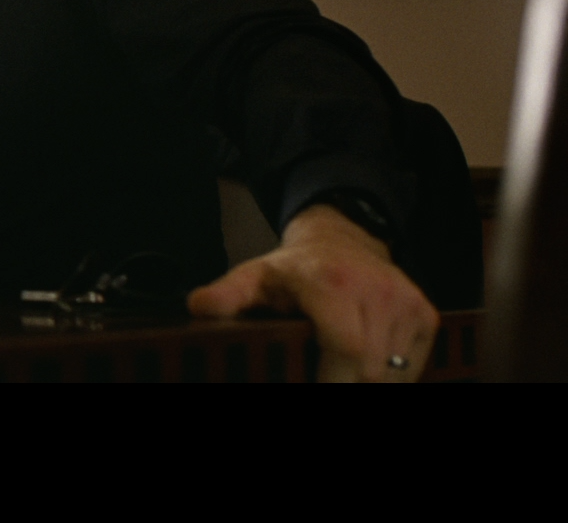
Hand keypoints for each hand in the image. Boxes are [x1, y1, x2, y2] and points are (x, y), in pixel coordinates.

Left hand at [187, 204, 437, 381]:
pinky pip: (413, 368)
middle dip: (343, 385)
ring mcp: (406, 304)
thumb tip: (198, 306)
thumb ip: (228, 295)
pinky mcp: (426, 316)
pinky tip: (362, 367)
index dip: (331, 381)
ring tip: (335, 373)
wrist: (342, 241)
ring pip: (394, 376)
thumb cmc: (291, 270)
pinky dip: (390, 378)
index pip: (347, 351)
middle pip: (371, 372)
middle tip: (316, 379)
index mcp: (331, 284)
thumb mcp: (254, 277)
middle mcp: (376, 292)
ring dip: (365, 383)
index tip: (307, 383)